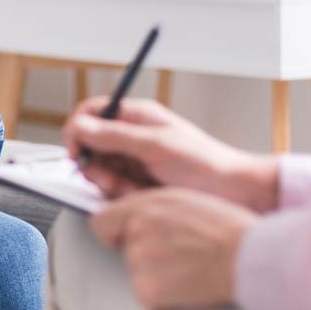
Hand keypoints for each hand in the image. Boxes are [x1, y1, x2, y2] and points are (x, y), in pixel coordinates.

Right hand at [63, 97, 278, 210]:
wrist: (234, 194)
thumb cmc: (206, 164)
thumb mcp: (156, 146)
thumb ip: (114, 136)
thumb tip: (80, 126)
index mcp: (138, 117)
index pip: (92, 112)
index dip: (78, 129)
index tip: (76, 150)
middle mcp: (134, 136)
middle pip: (91, 145)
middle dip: (95, 164)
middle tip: (110, 177)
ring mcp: (136, 161)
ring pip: (101, 170)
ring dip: (110, 183)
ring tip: (133, 189)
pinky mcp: (139, 183)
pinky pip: (114, 189)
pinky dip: (123, 196)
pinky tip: (142, 197)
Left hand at [91, 187, 256, 309]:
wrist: (252, 258)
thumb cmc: (228, 228)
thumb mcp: (185, 200)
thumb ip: (151, 208)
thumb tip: (130, 219)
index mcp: (145, 205)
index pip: (101, 222)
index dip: (113, 232)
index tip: (124, 238)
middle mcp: (136, 231)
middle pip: (123, 249)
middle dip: (143, 253)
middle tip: (178, 254)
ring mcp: (139, 262)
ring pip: (136, 272)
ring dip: (155, 274)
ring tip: (189, 267)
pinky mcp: (148, 291)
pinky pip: (147, 293)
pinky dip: (163, 294)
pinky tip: (188, 284)